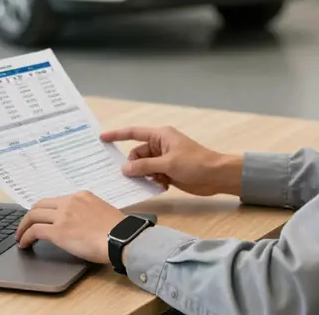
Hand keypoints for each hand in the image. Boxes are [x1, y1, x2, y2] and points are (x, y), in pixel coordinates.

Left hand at [15, 191, 123, 263]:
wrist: (120, 237)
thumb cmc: (116, 230)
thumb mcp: (101, 211)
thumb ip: (86, 211)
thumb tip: (79, 222)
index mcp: (80, 196)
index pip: (55, 200)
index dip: (44, 210)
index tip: (40, 218)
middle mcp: (69, 201)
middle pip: (40, 204)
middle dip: (29, 216)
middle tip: (25, 226)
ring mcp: (63, 215)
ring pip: (33, 215)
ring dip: (23, 226)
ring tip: (20, 237)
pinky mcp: (58, 231)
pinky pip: (34, 231)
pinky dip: (25, 237)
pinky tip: (24, 244)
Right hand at [100, 125, 242, 196]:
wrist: (216, 176)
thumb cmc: (194, 164)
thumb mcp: (168, 164)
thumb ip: (145, 166)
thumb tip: (125, 168)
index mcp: (160, 136)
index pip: (133, 133)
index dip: (117, 135)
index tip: (102, 138)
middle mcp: (160, 145)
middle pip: (138, 154)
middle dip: (135, 165)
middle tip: (133, 177)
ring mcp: (164, 159)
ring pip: (144, 166)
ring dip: (146, 176)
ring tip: (156, 182)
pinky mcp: (168, 171)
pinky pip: (152, 175)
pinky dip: (154, 181)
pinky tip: (163, 186)